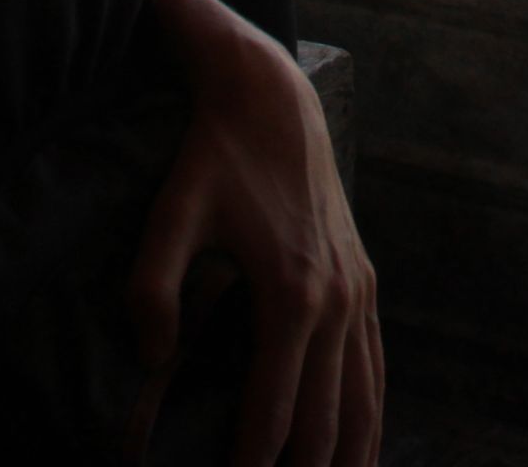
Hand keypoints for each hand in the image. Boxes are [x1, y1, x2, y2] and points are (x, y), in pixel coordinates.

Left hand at [124, 0, 379, 465]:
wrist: (273, 98)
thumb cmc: (214, 157)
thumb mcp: (169, 214)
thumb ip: (151, 287)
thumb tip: (152, 360)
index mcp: (291, 296)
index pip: (273, 414)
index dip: (250, 466)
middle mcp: (337, 302)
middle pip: (327, 422)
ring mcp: (359, 291)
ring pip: (365, 401)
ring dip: (349, 457)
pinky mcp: (365, 279)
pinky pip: (376, 365)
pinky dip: (370, 415)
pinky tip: (360, 445)